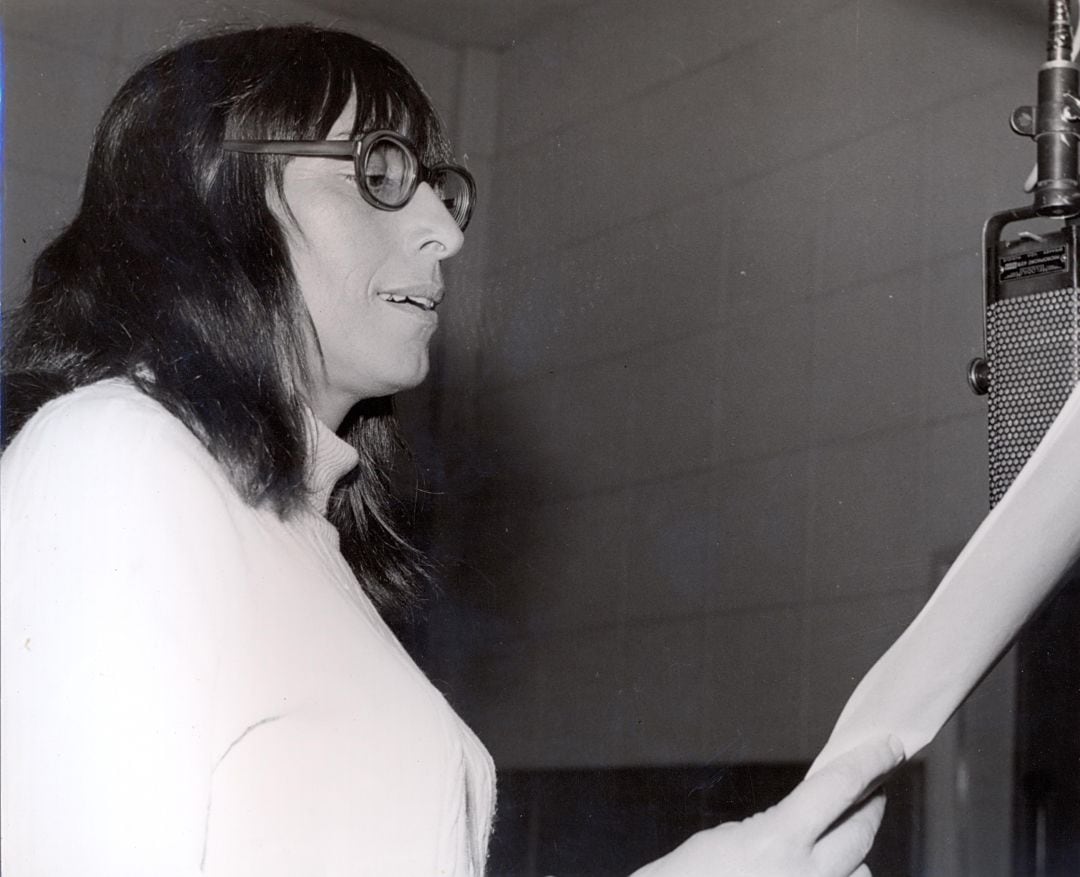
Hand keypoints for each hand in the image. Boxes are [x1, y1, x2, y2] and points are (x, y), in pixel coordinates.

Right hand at [629, 736, 904, 876]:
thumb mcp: (730, 838)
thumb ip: (777, 829)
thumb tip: (807, 827)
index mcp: (777, 842)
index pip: (838, 789)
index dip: (868, 763)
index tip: (889, 747)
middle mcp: (806, 876)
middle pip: (860, 831)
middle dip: (871, 804)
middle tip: (877, 785)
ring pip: (861, 872)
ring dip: (854, 853)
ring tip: (841, 837)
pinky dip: (839, 876)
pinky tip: (820, 868)